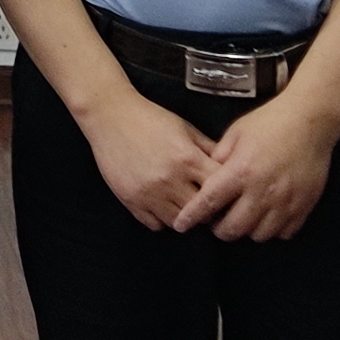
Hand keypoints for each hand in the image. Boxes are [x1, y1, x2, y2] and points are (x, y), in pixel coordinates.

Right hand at [75, 88, 218, 228]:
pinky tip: (162, 203)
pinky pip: (155, 224)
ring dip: (184, 215)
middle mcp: (169, 180)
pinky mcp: (131, 200)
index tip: (224, 192)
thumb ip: (208, 148)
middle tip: (204, 202)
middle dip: (206, 209)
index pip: (219, 189)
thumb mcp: (184, 127)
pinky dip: (161, 218)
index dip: (224, 192)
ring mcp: (149, 193)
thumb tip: (230, 166)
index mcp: (187, 159)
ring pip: (179, 222)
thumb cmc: (149, 118)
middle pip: (200, 212)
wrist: (109, 115)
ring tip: (182, 203)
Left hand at [175, 91, 339, 241]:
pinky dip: (273, 229)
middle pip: (233, 229)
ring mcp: (285, 202)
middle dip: (220, 229)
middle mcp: (262, 191)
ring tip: (244, 217)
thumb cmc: (269, 122)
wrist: (310, 120)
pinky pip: (284, 233)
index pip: (209, 202)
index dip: (192, 216)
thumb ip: (218, 157)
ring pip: (258, 235)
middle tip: (218, 221)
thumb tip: (205, 175)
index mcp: (240, 171)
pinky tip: (268, 216)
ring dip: (247, 230)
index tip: (181, 225)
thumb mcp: (236, 133)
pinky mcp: (304, 206)